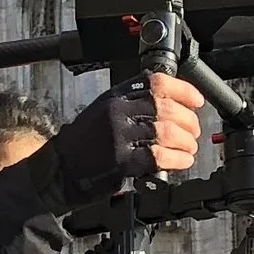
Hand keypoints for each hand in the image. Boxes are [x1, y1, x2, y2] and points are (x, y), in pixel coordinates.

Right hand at [49, 75, 204, 200]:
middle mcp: (116, 112)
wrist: (56, 170)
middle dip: (188, 121)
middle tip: (194, 131)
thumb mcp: (102, 112)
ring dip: (186, 142)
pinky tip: (182, 161)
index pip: (155, 83)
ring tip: (190, 148)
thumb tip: (169, 105)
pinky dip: (177, 159)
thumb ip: (130, 105)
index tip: (197, 101)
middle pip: (166, 107)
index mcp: (114, 97)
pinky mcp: (121, 161)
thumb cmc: (81, 145)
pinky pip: (159, 156)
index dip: (183, 90)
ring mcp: (118, 136)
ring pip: (167, 132)